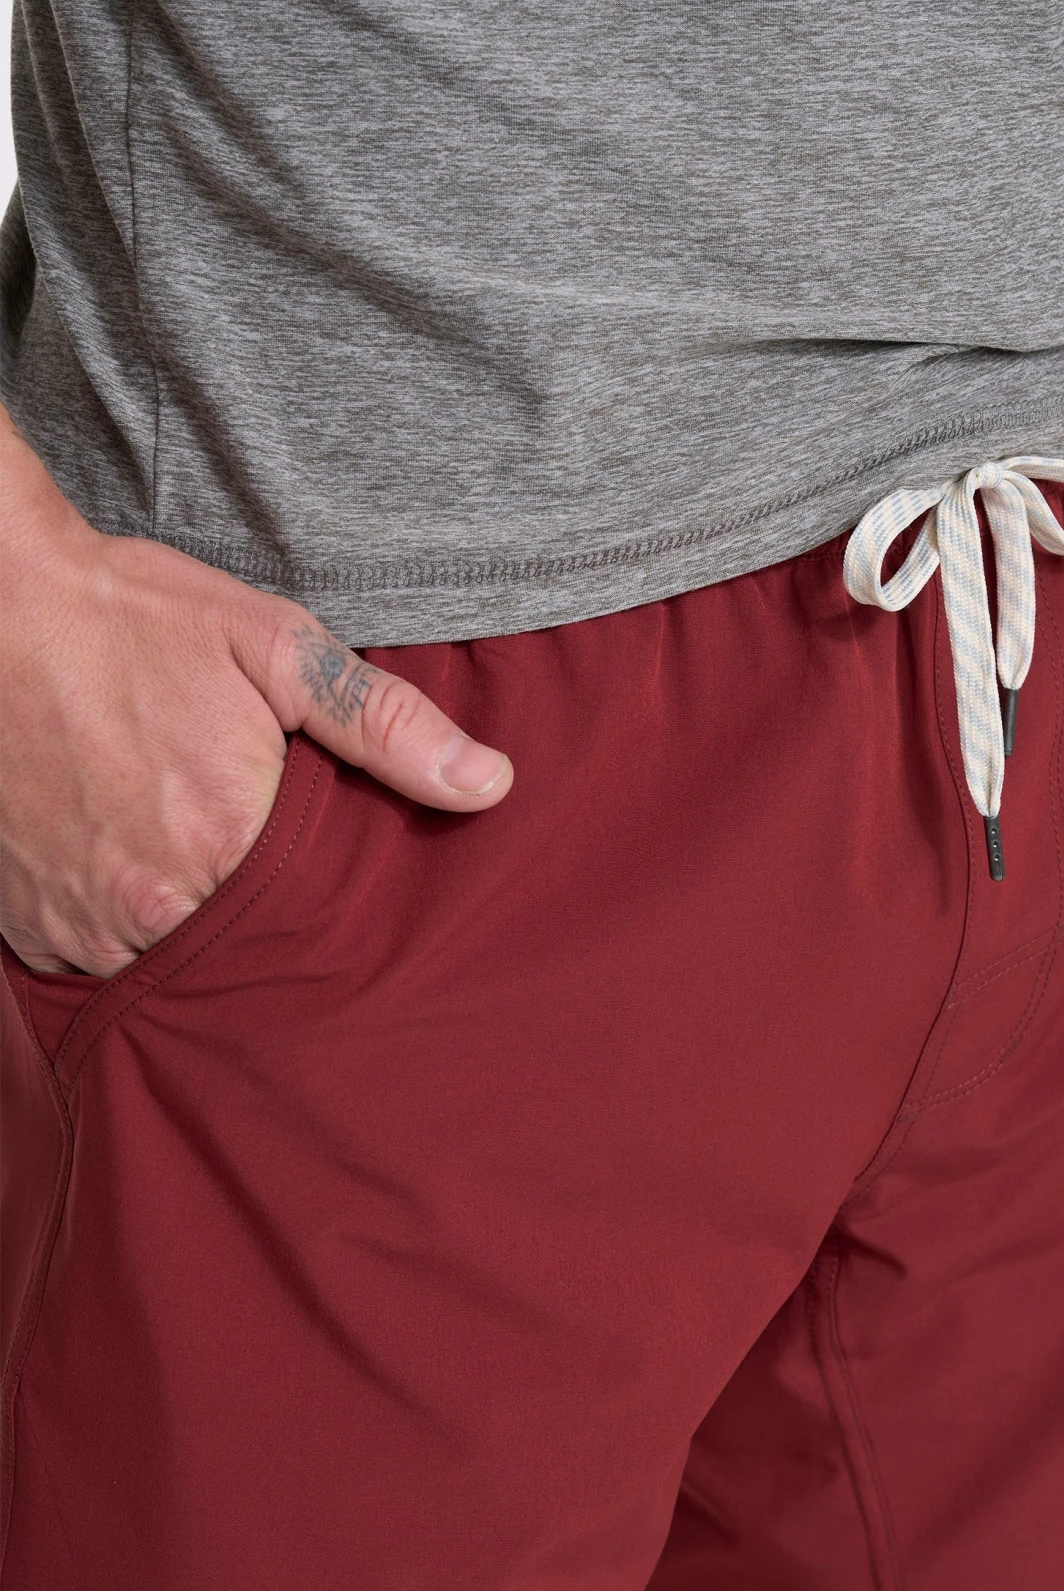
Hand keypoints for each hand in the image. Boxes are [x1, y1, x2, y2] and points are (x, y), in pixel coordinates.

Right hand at [0, 418, 511, 975]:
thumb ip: (385, 724)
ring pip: (169, 970)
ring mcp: (79, 923)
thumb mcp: (273, 648)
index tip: (329, 867)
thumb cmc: (132, 620)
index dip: (332, 901)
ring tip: (204, 874)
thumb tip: (490, 784)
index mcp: (227, 843)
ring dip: (195, 936)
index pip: (319, 922)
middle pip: (246, 956)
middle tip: (265, 868)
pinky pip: (96, 964)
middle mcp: (148, 904)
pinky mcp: (28, 928)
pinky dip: (124, 935)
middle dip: (267, 925)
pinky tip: (138, 879)